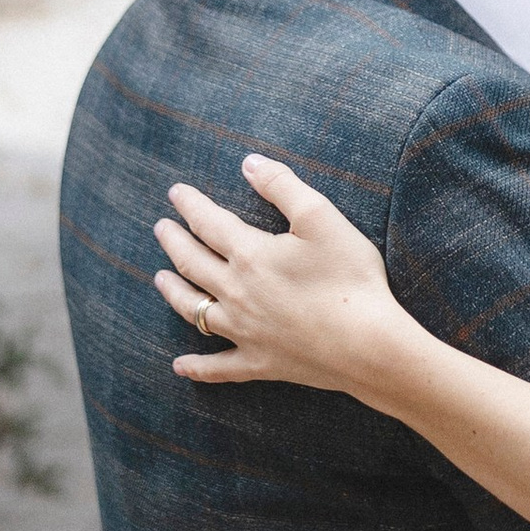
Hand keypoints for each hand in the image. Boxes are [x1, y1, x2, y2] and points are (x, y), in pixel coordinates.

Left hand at [155, 158, 409, 399]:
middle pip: (193, 264)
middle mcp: (237, 293)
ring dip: (174, 292)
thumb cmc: (350, 277)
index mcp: (250, 255)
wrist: (369, 345)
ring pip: (195, 310)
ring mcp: (245, 332)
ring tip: (160, 279)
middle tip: (160, 228)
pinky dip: (197, 367)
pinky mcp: (260, 363)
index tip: (175, 192)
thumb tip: (248, 163)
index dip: (190, 205)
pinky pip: (219, 367)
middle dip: (173, 242)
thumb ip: (282, 186)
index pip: (209, 223)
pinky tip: (180, 366)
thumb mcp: (321, 217)